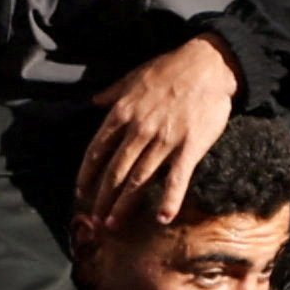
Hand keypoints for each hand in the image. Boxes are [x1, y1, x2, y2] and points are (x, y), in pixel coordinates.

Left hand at [77, 35, 241, 229]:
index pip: (97, 150)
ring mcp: (164, 141)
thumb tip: (93, 101)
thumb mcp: (134, 75)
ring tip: (113, 224)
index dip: (87, 174)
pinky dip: (169, 200)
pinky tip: (163, 218)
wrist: (209, 65)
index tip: (81, 191)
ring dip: (124, 205)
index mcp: (122, 113)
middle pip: (114, 172)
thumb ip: (112, 93)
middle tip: (94, 220)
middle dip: (102, 198)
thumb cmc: (170, 68)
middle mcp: (139, 130)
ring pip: (138, 180)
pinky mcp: (189, 148)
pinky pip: (177, 179)